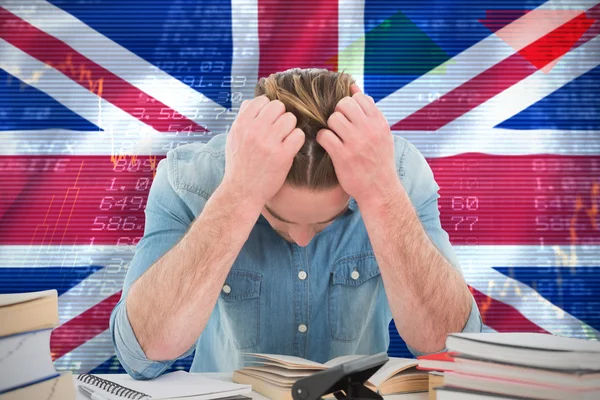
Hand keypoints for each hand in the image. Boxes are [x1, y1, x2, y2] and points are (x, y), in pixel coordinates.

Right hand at [222, 95, 304, 208]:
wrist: (242, 192)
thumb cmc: (239, 165)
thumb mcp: (233, 138)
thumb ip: (243, 119)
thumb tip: (253, 101)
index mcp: (241, 124)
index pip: (262, 100)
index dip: (268, 109)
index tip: (269, 121)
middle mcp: (254, 131)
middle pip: (278, 106)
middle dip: (281, 116)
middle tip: (279, 131)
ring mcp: (269, 143)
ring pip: (291, 118)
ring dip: (290, 128)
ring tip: (284, 140)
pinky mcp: (282, 155)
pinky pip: (299, 135)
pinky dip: (297, 140)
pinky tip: (290, 148)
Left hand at [316, 84, 399, 205]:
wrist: (380, 189)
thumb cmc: (378, 160)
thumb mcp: (382, 134)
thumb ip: (369, 112)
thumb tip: (354, 88)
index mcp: (379, 122)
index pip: (359, 97)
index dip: (350, 103)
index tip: (348, 116)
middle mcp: (369, 130)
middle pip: (344, 104)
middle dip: (337, 112)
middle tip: (338, 126)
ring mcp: (356, 142)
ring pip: (333, 118)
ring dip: (329, 126)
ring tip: (334, 136)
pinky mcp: (343, 156)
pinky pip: (324, 135)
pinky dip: (322, 139)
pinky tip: (328, 145)